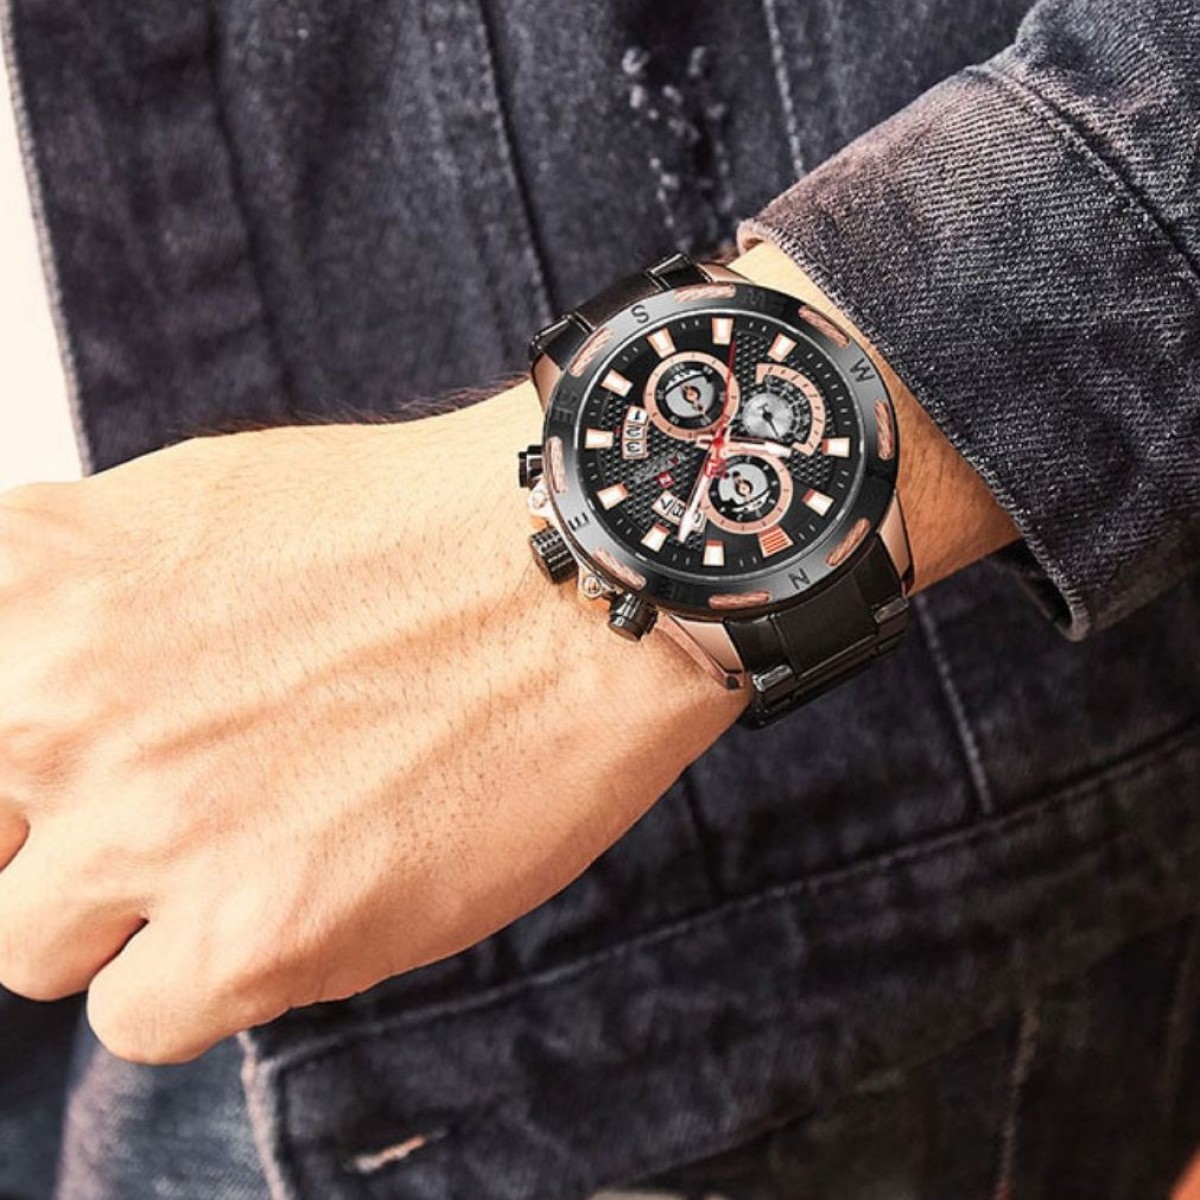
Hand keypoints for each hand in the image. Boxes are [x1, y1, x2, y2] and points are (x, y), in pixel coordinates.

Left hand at [0, 385, 742, 1062]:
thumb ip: (74, 608)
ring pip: (35, 948)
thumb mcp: (193, 506)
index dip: (18, 767)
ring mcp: (150, 830)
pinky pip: (143, 1016)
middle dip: (60, 834)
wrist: (573, 575)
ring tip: (247, 850)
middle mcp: (60, 714)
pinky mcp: (255, 934)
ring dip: (127, 912)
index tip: (65, 776)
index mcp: (32, 593)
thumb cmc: (412, 529)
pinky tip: (297, 893)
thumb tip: (30, 687)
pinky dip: (207, 973)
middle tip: (178, 798)